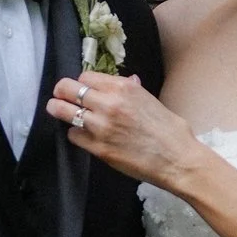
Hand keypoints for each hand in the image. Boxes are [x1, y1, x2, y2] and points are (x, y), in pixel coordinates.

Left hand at [47, 68, 200, 188]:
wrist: (178, 160)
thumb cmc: (171, 131)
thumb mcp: (152, 101)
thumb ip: (133, 91)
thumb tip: (127, 81)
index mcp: (124, 88)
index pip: (85, 76)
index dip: (81, 82)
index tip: (82, 88)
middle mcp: (109, 103)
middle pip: (67, 88)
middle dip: (62, 92)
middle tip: (60, 97)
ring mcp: (101, 126)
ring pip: (63, 111)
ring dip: (59, 110)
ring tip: (58, 110)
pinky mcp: (98, 148)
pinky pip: (73, 136)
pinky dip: (76, 135)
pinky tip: (83, 136)